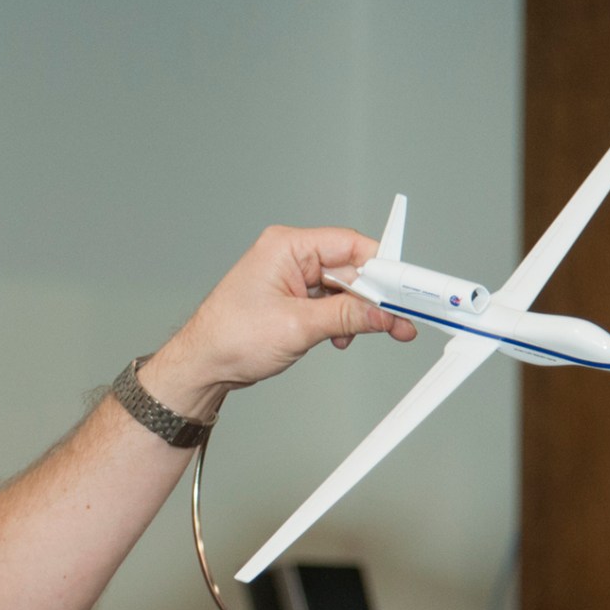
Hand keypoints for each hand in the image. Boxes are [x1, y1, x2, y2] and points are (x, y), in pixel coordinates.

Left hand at [143, 225, 418, 416]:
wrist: (203, 365)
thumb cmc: (230, 338)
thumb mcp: (298, 327)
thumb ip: (346, 315)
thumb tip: (382, 312)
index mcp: (286, 246)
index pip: (349, 245)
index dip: (383, 266)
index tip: (407, 286)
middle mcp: (289, 256)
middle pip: (350, 268)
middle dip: (374, 297)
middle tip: (401, 320)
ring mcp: (290, 277)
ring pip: (342, 288)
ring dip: (357, 312)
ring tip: (373, 334)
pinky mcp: (291, 298)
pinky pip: (328, 302)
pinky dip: (341, 320)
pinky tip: (341, 338)